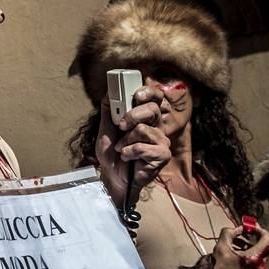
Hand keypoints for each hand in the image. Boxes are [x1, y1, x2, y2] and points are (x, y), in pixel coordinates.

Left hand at [95, 86, 170, 206]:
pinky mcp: (163, 154)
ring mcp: (161, 141)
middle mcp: (156, 127)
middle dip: (132, 116)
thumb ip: (108, 111)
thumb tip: (108, 92)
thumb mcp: (105, 129)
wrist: (113, 176)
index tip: (137, 94)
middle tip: (121, 126)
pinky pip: (143, 147)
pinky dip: (130, 152)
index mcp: (145, 118)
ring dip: (126, 140)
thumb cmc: (112, 154)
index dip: (149, 93)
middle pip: (152, 109)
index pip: (155, 99)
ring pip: (143, 129)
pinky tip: (129, 157)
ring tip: (122, 149)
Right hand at [213, 224, 268, 268]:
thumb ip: (230, 232)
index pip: (268, 240)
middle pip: (264, 247)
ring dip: (251, 248)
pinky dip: (251, 257)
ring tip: (237, 246)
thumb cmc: (218, 268)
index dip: (261, 231)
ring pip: (261, 255)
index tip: (253, 228)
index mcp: (254, 258)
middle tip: (243, 234)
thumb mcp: (221, 246)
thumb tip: (240, 228)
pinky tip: (239, 256)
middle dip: (253, 239)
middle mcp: (261, 267)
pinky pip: (259, 263)